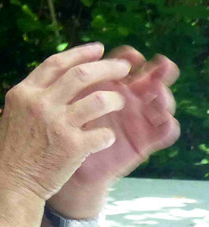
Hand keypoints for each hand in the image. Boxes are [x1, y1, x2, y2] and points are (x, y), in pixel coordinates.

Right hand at [0, 43, 132, 204]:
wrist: (9, 186)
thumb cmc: (12, 154)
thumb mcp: (14, 116)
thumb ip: (35, 97)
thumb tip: (63, 79)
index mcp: (23, 93)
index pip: (56, 63)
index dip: (81, 54)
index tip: (98, 49)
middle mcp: (39, 104)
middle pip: (82, 74)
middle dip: (108, 68)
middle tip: (123, 69)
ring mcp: (56, 124)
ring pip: (99, 100)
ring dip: (115, 99)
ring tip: (120, 102)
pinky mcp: (72, 146)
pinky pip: (103, 134)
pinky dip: (107, 136)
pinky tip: (104, 139)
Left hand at [53, 45, 178, 202]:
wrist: (63, 170)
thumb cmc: (58, 134)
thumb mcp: (60, 109)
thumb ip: (67, 90)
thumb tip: (66, 69)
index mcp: (108, 86)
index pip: (122, 66)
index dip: (127, 57)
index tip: (127, 55)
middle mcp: (127, 99)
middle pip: (148, 79)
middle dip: (155, 70)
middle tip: (155, 66)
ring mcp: (137, 119)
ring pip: (160, 101)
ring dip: (163, 94)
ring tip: (158, 91)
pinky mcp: (144, 142)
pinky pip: (164, 132)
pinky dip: (168, 126)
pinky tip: (166, 121)